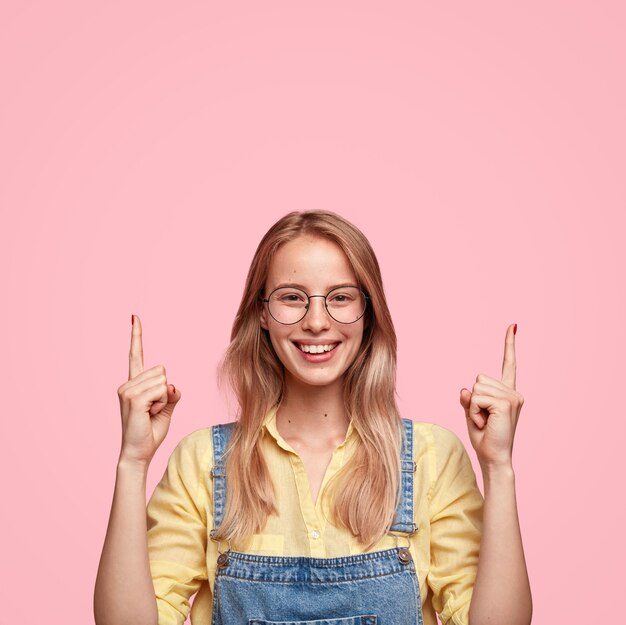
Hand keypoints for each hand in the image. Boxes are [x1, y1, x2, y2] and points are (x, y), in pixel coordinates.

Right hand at [116, 314, 180, 464]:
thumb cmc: (151, 430)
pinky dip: (161, 403)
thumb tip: (171, 385)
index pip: (136, 354)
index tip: (134, 317)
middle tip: (153, 409)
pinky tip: (149, 414)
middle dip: (166, 391)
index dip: (136, 335)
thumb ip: (171, 392)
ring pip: (163, 381)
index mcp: (134, 383)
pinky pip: (161, 391)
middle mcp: (127, 383)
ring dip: (164, 399)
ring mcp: (127, 390)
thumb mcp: (167, 407)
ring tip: (150, 413)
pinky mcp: (132, 398)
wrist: (138, 452)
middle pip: (162, 370)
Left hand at [459, 324, 523, 468]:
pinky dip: (474, 411)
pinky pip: (476, 398)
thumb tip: (466, 388)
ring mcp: (512, 396)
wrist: (493, 457)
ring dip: (473, 407)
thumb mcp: (471, 413)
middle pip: (479, 378)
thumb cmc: (484, 437)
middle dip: (473, 399)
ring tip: (485, 422)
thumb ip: (468, 398)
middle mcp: (513, 391)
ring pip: (476, 388)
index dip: (509, 344)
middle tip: (484, 419)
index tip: (513, 325)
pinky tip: (486, 423)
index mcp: (507, 392)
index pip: (509, 363)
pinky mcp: (506, 403)